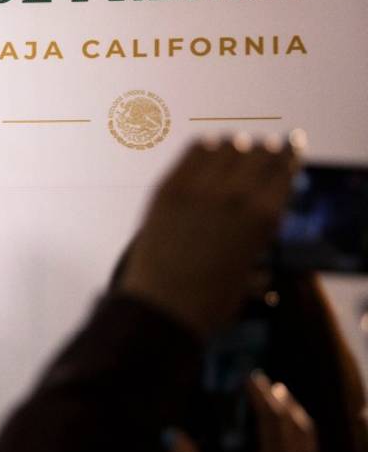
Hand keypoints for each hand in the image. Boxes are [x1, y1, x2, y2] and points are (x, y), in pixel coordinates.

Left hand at [118, 135, 297, 337]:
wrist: (163, 308)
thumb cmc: (212, 298)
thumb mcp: (254, 266)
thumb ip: (262, 234)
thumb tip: (266, 212)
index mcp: (264, 216)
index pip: (285, 165)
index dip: (288, 154)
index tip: (288, 149)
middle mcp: (235, 195)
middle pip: (259, 149)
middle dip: (264, 150)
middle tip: (262, 153)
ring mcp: (198, 189)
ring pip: (228, 143)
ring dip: (236, 147)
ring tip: (235, 154)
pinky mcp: (168, 188)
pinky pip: (194, 150)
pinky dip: (207, 148)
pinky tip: (208, 154)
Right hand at [169, 373, 319, 451]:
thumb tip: (171, 436)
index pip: (274, 421)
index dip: (261, 396)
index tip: (248, 377)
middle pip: (301, 429)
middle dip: (284, 404)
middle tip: (268, 386)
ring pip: (310, 448)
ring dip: (296, 423)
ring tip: (281, 410)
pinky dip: (299, 445)